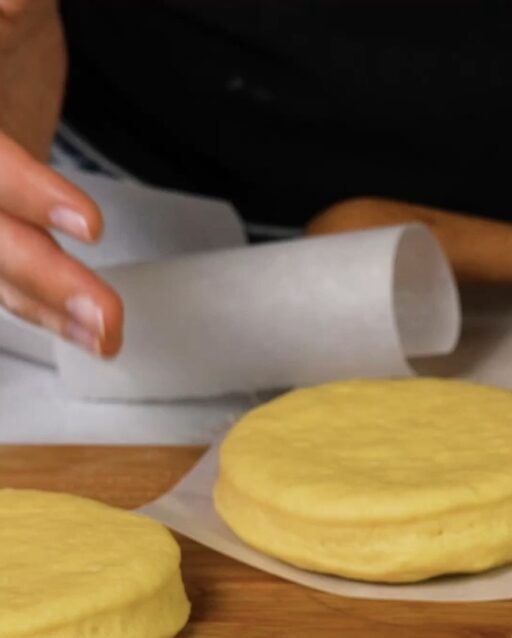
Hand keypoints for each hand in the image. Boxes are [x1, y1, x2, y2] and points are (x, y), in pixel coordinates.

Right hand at [0, 0, 121, 355]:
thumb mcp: (7, 8)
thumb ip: (8, 6)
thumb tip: (17, 1)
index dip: (26, 192)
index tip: (87, 222)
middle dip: (42, 276)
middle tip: (104, 313)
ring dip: (51, 307)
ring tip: (108, 337)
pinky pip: (5, 274)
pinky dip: (47, 305)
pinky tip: (87, 331)